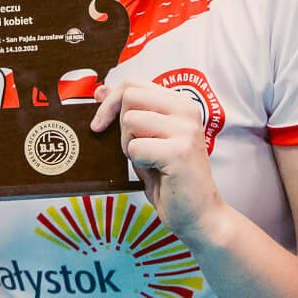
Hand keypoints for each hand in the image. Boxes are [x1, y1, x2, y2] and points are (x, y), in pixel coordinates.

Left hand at [91, 79, 226, 239]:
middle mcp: (186, 110)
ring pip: (130, 121)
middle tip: (134, 149)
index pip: (133, 83)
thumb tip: (99, 90)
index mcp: (180, 103)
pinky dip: (137, 163)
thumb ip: (128, 113)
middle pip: (129, 97)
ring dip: (129, 146)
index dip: (109, 101)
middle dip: (119, 125)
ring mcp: (185, 129)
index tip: (99, 124)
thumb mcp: (146, 139)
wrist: (199, 214)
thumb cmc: (170, 178)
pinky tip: (157, 171)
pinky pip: (135, 147)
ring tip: (149, 161)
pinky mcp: (179, 151)